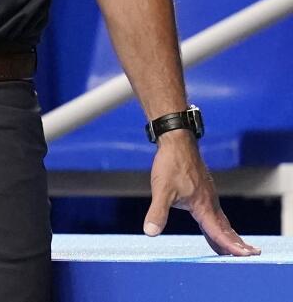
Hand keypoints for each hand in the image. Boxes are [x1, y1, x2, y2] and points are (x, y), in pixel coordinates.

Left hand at [145, 130, 259, 255]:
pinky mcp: (204, 189)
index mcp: (203, 206)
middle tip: (249, 256)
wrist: (177, 141)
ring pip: (221, 219)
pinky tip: (217, 223)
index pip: (218, 232)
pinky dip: (221, 223)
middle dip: (236, 243)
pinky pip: (215, 211)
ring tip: (237, 247)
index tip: (245, 257)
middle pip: (225, 228)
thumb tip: (150, 232)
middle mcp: (210, 202)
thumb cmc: (171, 164)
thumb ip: (157, 212)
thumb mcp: (161, 190)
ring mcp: (208, 195)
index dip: (229, 246)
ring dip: (230, 234)